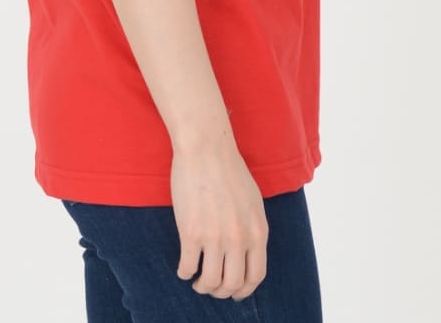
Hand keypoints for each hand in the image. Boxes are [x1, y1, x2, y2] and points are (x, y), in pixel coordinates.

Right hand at [171, 133, 268, 300]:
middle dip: (221, 292)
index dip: (243, 290)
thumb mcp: (253, 201)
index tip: (233, 292)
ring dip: (202, 286)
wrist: (206, 148)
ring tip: (196, 280)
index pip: (256, 276)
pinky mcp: (191, 232)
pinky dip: (184, 273)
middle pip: (232, 285)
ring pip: (209, 282)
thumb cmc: (229, 169)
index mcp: (257, 231)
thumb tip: (246, 253)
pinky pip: (187, 267)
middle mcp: (239, 238)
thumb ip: (252, 228)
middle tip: (211, 286)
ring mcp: (215, 237)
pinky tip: (183, 267)